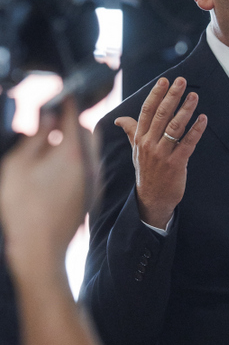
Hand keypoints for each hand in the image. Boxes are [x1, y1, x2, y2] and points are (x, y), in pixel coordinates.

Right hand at [0, 99, 95, 273]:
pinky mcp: (92, 195)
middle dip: (71, 122)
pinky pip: (89, 167)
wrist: (41, 249)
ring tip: (51, 145)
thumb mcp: (19, 165)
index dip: (65, 102)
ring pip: (90, 150)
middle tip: (51, 121)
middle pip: (87, 131)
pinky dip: (77, 160)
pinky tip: (57, 168)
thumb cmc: (24, 209)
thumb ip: (35, 137)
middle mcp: (90, 165)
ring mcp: (94, 181)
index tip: (58, 95)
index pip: (74, 115)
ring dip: (75, 142)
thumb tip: (47, 119)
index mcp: (72, 153)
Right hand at [115, 76, 206, 228]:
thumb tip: (119, 119)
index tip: (164, 80)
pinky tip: (203, 119)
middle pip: (161, 115)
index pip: (146, 111)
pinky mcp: (176, 164)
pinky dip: (196, 130)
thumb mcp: (135, 151)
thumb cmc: (146, 172)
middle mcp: (149, 144)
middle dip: (172, 96)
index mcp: (140, 138)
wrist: (152, 199)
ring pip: (174, 127)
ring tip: (194, 96)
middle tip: (181, 81)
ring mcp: (162, 154)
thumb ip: (131, 132)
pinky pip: (187, 143)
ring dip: (185, 110)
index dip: (155, 95)